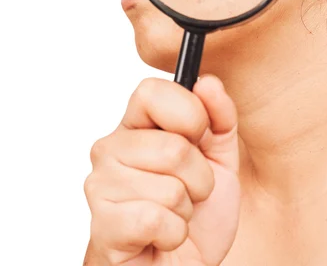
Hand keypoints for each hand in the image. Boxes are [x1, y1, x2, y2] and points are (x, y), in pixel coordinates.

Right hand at [84, 74, 240, 264]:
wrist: (181, 265)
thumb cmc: (196, 211)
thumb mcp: (220, 158)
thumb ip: (220, 118)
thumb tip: (208, 83)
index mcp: (136, 125)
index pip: (151, 91)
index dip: (187, 113)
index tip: (199, 135)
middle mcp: (111, 148)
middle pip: (173, 147)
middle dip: (198, 178)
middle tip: (188, 191)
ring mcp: (101, 185)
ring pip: (171, 188)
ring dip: (186, 210)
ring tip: (173, 214)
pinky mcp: (103, 225)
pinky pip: (157, 220)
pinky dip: (175, 234)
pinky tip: (162, 236)